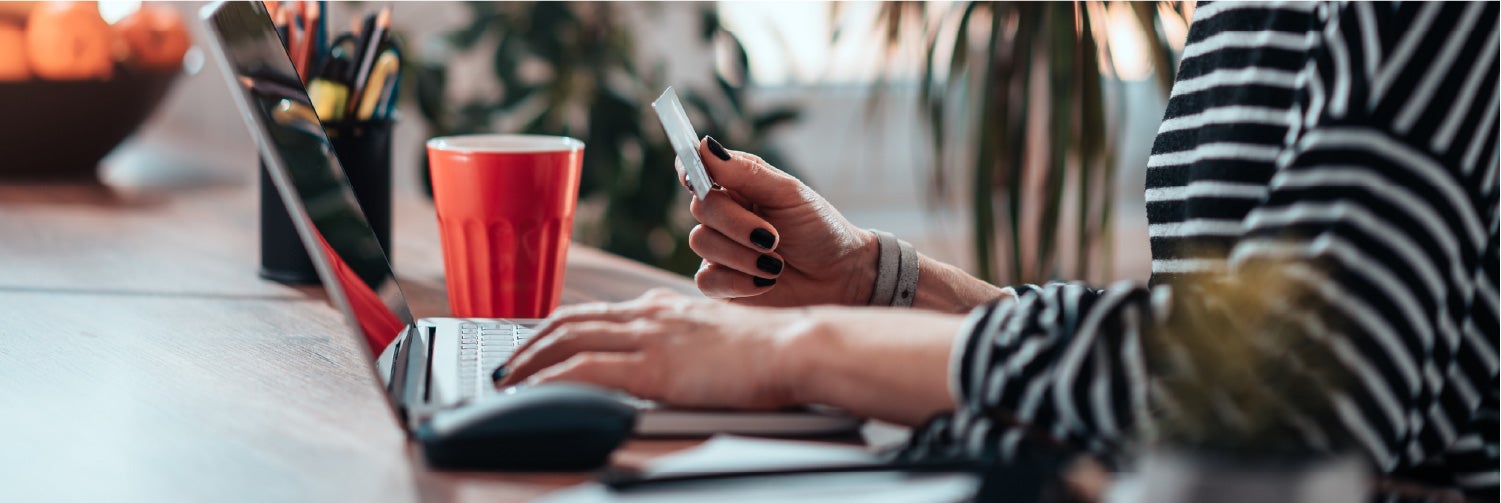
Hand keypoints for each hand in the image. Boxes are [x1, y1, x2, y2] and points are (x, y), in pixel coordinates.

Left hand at [495, 289, 804, 409]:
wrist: (798, 347)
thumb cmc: (775, 351)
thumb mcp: (721, 340)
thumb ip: (691, 344)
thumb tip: (674, 362)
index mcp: (667, 308)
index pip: (599, 314)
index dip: (560, 328)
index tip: (539, 343)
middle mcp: (652, 314)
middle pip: (572, 321)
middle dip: (532, 342)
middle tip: (508, 363)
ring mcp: (650, 337)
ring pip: (568, 339)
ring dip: (529, 359)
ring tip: (506, 379)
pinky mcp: (653, 366)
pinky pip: (584, 368)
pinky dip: (549, 378)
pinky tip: (533, 390)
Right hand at [679, 137, 877, 306]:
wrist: (841, 277)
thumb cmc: (819, 229)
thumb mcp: (789, 194)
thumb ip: (747, 172)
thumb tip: (705, 146)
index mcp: (736, 187)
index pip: (695, 170)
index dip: (689, 169)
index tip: (695, 177)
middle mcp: (722, 216)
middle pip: (700, 207)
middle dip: (737, 224)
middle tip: (772, 237)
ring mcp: (718, 251)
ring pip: (701, 243)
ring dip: (743, 255)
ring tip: (777, 263)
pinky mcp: (720, 285)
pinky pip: (706, 280)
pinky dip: (739, 281)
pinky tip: (766, 281)